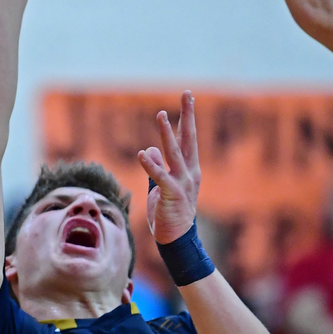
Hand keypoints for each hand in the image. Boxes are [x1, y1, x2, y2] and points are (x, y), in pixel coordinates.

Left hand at [138, 90, 201, 244]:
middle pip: (189, 139)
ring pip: (174, 153)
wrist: (177, 239)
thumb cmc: (170, 212)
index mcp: (189, 169)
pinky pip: (160, 177)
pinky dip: (151, 165)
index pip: (189, 138)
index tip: (188, 98)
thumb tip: (150, 148)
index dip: (187, 118)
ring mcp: (183, 183)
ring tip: (161, 115)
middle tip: (187, 94)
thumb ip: (157, 166)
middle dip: (187, 116)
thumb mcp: (162, 186)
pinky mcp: (172, 195)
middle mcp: (190, 172)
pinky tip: (142, 153)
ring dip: (167, 134)